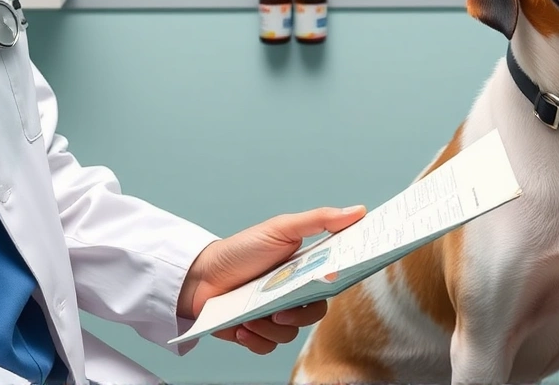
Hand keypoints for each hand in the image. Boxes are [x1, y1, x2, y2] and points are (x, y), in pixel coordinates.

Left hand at [179, 205, 365, 354]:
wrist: (200, 276)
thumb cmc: (242, 249)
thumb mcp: (282, 229)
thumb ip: (320, 220)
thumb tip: (358, 211)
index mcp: (304, 268)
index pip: (334, 280)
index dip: (338, 282)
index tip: (333, 280)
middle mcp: (292, 293)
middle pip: (315, 313)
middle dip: (298, 315)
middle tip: (279, 309)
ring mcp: (274, 313)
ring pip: (291, 333)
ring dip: (270, 328)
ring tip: (250, 317)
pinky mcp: (257, 332)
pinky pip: (269, 346)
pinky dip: (256, 340)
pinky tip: (243, 327)